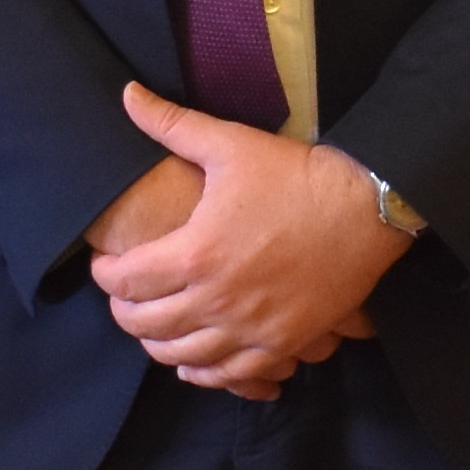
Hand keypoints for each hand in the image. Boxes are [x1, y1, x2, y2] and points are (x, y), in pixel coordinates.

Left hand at [86, 82, 408, 393]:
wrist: (366, 208)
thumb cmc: (296, 175)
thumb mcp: (230, 143)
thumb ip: (172, 124)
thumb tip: (126, 95)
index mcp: (196, 253)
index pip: (126, 280)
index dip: (105, 275)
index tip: (104, 265)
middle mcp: (217, 299)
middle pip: (146, 324)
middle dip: (125, 312)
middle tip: (124, 296)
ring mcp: (250, 328)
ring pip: (182, 356)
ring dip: (157, 344)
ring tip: (154, 327)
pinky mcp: (281, 343)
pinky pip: (229, 374)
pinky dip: (203, 372)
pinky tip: (194, 362)